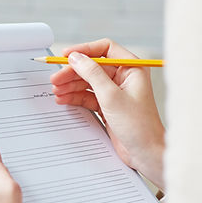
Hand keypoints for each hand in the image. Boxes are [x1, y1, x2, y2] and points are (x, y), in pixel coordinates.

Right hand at [49, 39, 165, 188]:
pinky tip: (63, 99)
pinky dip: (75, 97)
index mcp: (132, 69)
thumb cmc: (139, 126)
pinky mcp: (108, 105)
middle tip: (55, 78)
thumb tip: (76, 57)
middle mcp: (124, 77)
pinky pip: (87, 95)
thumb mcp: (111, 96)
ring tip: (56, 91)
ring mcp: (115, 92)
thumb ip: (92, 74)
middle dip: (73, 72)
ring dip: (71, 85)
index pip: (104, 49)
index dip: (84, 50)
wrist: (146, 153)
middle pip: (92, 66)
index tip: (66, 55)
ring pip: (87, 82)